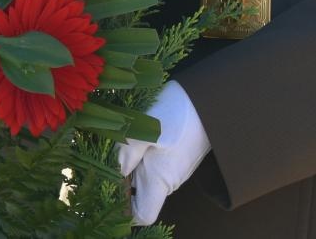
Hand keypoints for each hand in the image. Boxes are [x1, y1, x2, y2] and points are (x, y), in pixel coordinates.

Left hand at [118, 80, 209, 225]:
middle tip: (106, 162)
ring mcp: (173, 170)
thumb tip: (115, 173)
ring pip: (146, 180)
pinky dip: (141, 159)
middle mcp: (168, 181)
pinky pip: (154, 167)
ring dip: (130, 169)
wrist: (209, 101)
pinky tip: (135, 140)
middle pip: (140, 197)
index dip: (123, 210)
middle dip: (122, 185)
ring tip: (120, 147)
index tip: (108, 189)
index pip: (143, 215)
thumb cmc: (177, 114)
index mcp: (160, 180)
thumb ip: (127, 152)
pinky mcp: (176, 158)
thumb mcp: (145, 129)